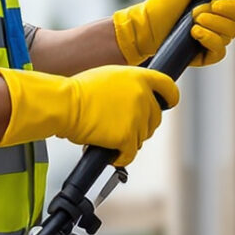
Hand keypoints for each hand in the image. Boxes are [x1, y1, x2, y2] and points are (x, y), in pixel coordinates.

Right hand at [0, 66, 180, 166]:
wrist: (65, 104)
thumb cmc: (78, 91)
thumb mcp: (109, 77)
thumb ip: (128, 85)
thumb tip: (135, 99)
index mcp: (139, 77)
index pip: (168, 87)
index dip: (170, 98)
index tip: (168, 103)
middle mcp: (142, 96)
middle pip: (155, 118)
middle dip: (142, 125)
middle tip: (123, 127)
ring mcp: (137, 117)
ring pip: (142, 137)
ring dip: (128, 140)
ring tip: (109, 137)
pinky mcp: (127, 137)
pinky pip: (130, 154)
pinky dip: (121, 157)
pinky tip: (112, 155)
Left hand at [112, 0, 234, 65]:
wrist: (146, 30)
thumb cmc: (162, 4)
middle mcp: (224, 12)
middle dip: (225, 9)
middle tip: (201, 9)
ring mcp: (219, 32)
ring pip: (232, 30)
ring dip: (213, 24)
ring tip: (193, 21)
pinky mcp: (211, 51)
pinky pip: (222, 49)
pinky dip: (210, 40)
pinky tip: (195, 34)